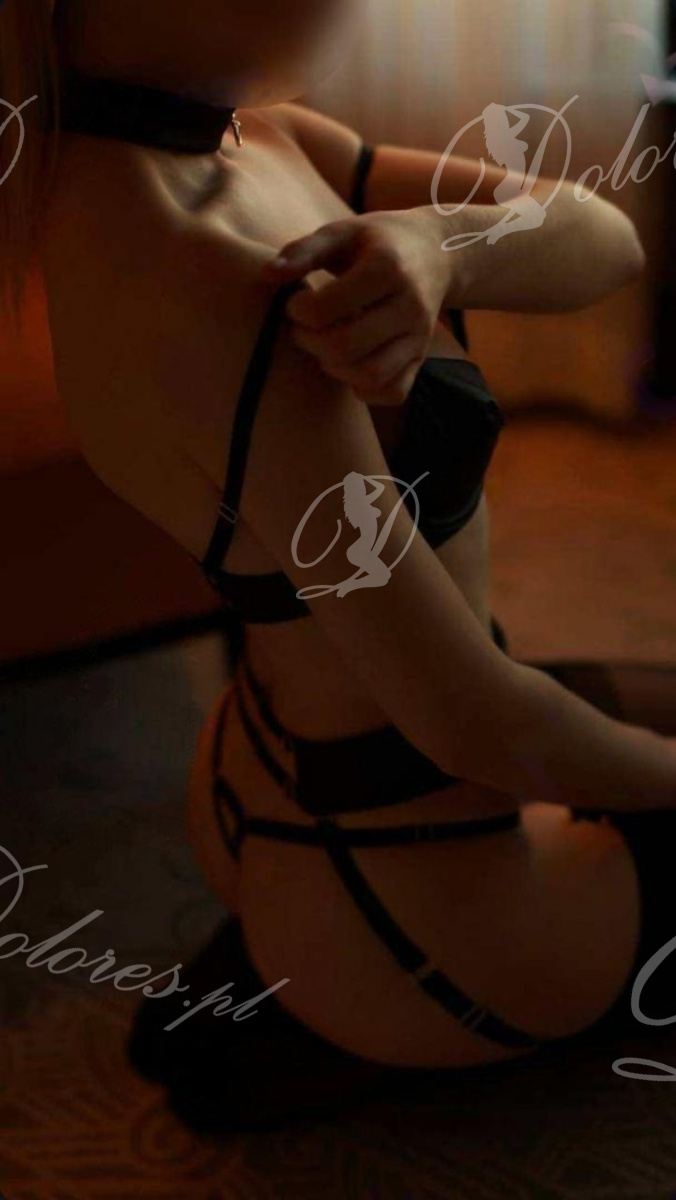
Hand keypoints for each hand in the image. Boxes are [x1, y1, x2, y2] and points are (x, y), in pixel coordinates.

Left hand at [260, 210, 449, 405]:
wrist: (438, 252)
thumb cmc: (377, 241)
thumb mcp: (341, 233)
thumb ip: (303, 251)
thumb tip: (267, 275)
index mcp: (386, 267)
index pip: (326, 309)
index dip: (298, 312)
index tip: (295, 303)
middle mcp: (409, 305)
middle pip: (345, 347)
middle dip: (310, 342)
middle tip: (302, 328)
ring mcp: (420, 336)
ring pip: (370, 376)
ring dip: (334, 368)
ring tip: (324, 347)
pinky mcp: (422, 358)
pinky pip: (392, 393)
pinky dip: (364, 389)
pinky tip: (351, 365)